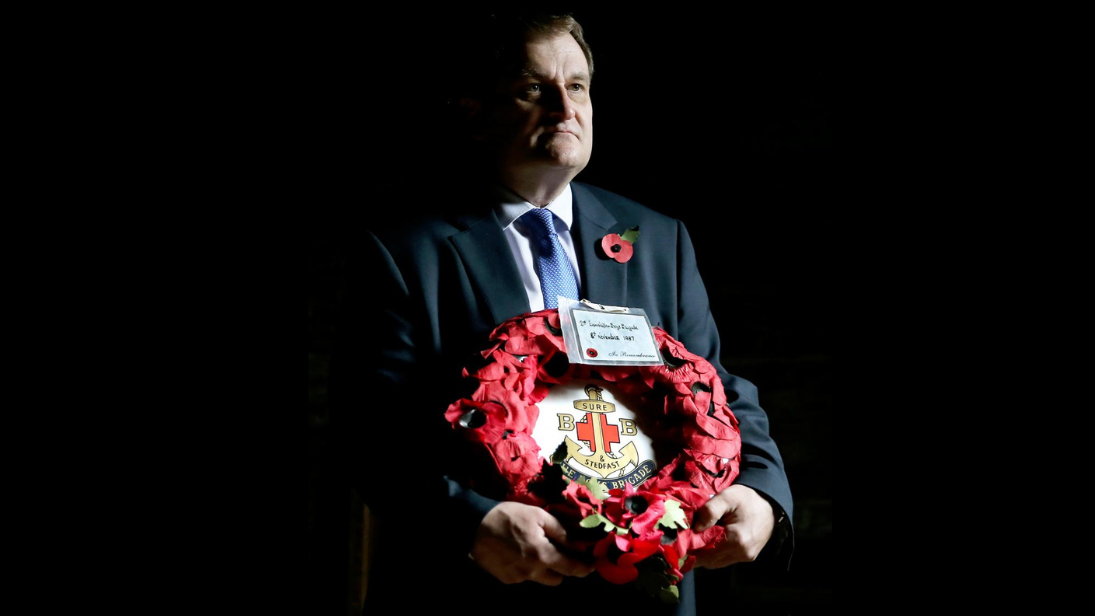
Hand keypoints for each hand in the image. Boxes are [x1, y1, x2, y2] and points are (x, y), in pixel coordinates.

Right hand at [469, 501, 595, 584]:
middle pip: (557, 579)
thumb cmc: (508, 517)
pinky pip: (524, 577)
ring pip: (540, 579)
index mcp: (542, 555)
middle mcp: (532, 572)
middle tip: (558, 553)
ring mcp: (518, 578)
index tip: (592, 565)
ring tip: (535, 550)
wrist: (474, 525)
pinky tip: (518, 553)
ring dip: (544, 569)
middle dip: (561, 568)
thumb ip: (560, 531)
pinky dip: (526, 568)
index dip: (584, 568)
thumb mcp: (538, 515)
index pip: (571, 568)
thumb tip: (578, 543)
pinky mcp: (506, 579)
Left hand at [691, 484, 775, 568]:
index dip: (690, 551)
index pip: (706, 555)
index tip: (678, 544)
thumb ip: (710, 510)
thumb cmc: (748, 498)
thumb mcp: (727, 497)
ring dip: (705, 554)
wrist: (771, 503)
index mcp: (736, 540)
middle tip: (684, 540)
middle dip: (695, 553)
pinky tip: (710, 539)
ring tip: (696, 539)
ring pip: (717, 563)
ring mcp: (746, 557)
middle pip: (709, 562)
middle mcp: (742, 553)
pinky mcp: (748, 556)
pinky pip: (725, 559)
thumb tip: (695, 528)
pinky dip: (715, 553)